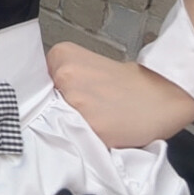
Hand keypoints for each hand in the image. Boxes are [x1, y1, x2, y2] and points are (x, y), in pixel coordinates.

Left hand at [47, 42, 193, 148]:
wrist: (158, 95)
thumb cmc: (123, 82)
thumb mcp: (85, 65)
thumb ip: (61, 77)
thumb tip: (41, 99)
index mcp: (61, 55)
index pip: (35, 83)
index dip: (49, 95)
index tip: (62, 99)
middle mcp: (65, 75)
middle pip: (45, 103)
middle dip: (58, 109)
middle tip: (85, 109)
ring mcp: (77, 102)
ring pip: (59, 122)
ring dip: (72, 125)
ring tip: (95, 118)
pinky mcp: (91, 127)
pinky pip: (79, 139)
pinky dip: (87, 138)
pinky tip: (102, 130)